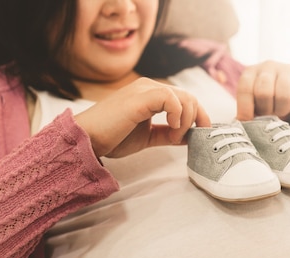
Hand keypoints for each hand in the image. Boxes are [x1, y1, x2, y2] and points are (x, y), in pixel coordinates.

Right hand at [74, 77, 210, 157]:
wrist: (88, 138)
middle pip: (188, 96)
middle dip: (197, 117)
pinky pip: (170, 98)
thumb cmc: (112, 137)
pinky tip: (171, 128)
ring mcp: (144, 90)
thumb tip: (188, 135)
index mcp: (150, 94)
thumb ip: (166, 133)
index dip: (198, 114)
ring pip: (183, 96)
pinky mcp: (140, 97)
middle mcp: (149, 87)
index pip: (184, 98)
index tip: (201, 132)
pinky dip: (177, 114)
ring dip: (186, 119)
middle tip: (190, 137)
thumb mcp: (147, 136)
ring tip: (175, 137)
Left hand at [236, 60, 289, 120]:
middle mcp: (267, 67)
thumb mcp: (253, 100)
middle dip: (266, 110)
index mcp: (250, 73)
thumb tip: (239, 124)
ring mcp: (286, 69)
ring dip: (282, 110)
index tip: (248, 122)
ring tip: (280, 111)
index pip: (245, 89)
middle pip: (264, 92)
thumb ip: (246, 111)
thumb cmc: (267, 96)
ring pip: (284, 95)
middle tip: (269, 114)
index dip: (245, 108)